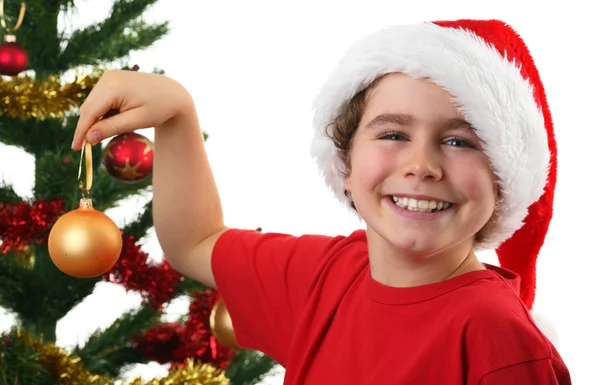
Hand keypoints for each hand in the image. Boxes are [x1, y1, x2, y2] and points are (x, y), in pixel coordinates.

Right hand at [71, 70, 192, 149]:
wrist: (173, 93)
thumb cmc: (159, 108)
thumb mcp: (137, 121)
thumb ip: (112, 128)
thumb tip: (88, 137)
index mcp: (113, 86)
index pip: (90, 112)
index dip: (81, 131)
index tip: (75, 148)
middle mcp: (107, 78)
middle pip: (88, 108)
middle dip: (87, 127)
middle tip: (87, 148)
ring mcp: (108, 77)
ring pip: (93, 104)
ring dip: (96, 120)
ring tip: (116, 129)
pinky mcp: (111, 80)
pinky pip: (100, 100)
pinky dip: (103, 113)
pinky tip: (117, 120)